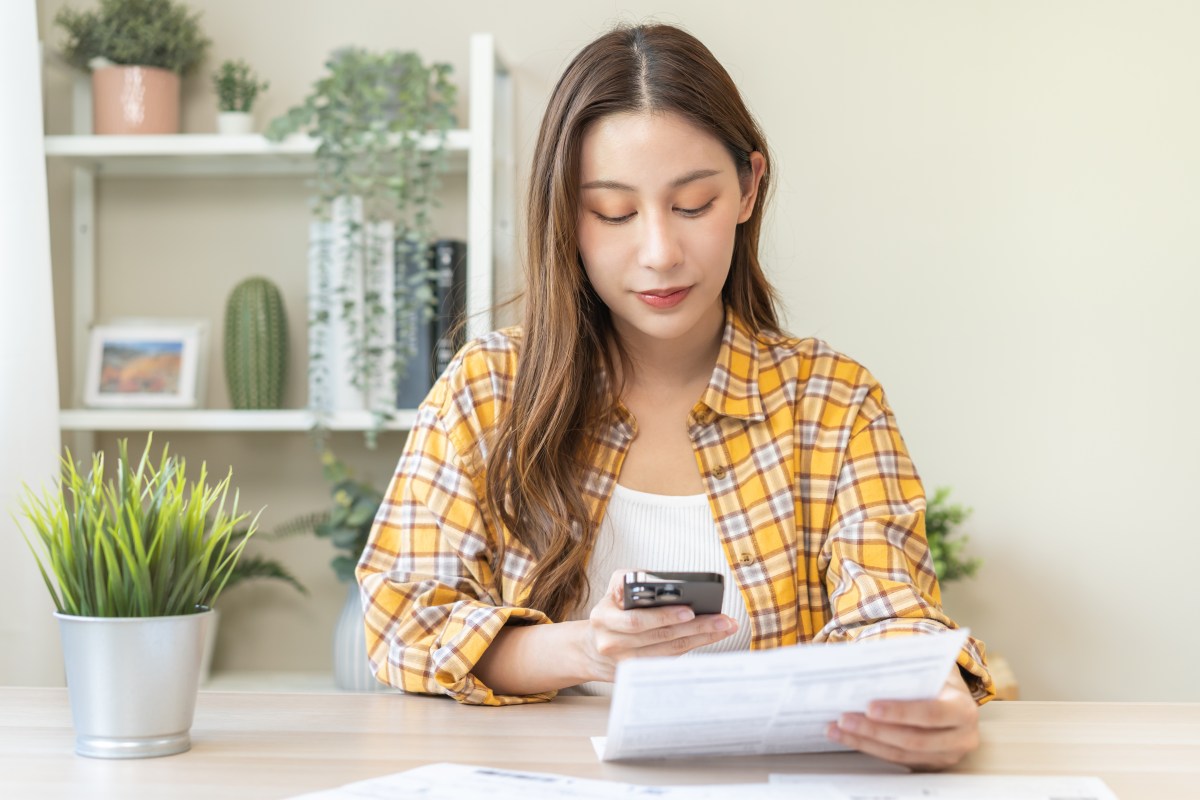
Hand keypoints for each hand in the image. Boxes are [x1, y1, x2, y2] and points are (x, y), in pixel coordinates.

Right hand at [580, 570, 738, 682]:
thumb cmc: (610, 612)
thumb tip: (660, 581)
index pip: (636, 619)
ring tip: (724, 627)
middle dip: (695, 627)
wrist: (590, 649)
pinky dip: (692, 649)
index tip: (689, 611)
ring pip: (669, 651)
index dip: (664, 616)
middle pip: (660, 637)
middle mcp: (611, 643)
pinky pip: (669, 660)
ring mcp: (624, 664)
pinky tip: (710, 638)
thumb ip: (630, 579)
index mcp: (603, 618)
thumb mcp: (612, 590)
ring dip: (701, 639)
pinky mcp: (638, 676)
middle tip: (721, 620)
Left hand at [827, 666, 979, 769]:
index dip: (900, 712)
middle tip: (844, 718)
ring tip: (836, 728)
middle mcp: (961, 738)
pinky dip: (868, 747)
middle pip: (912, 739)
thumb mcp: (929, 669)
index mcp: (963, 710)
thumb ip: (906, 671)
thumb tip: (863, 669)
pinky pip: (894, 759)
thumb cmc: (936, 679)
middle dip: (873, 730)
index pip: (931, 714)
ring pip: (899, 754)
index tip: (869, 707)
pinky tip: (846, 736)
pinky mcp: (928, 765)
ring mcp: (945, 756)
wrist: (952, 697)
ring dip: (864, 741)